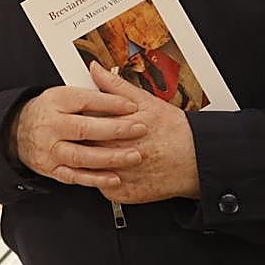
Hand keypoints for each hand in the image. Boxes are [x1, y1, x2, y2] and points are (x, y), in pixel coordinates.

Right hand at [9, 84, 147, 190]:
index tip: (132, 106)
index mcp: (56, 102)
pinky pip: (75, 176)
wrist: (17, 132)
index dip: (111, 103)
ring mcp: (51, 150)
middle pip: (84, 129)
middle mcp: (52, 126)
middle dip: (115, 130)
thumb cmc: (47, 111)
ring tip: (133, 156)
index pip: (86, 100)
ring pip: (82, 156)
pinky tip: (114, 178)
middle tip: (139, 129)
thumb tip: (104, 72)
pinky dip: (96, 179)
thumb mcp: (63, 93)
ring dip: (110, 158)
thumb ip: (87, 89)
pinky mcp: (52, 169)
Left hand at [88, 61, 199, 203]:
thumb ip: (115, 86)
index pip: (82, 124)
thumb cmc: (172, 130)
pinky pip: (100, 187)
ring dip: (84, 161)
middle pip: (82, 147)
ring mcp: (117, 177)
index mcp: (116, 130)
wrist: (194, 159)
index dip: (75, 118)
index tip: (70, 115)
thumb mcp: (144, 101)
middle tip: (74, 134)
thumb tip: (95, 69)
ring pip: (87, 169)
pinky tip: (105, 168)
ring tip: (86, 150)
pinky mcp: (122, 194)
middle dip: (77, 140)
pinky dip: (100, 179)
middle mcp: (115, 154)